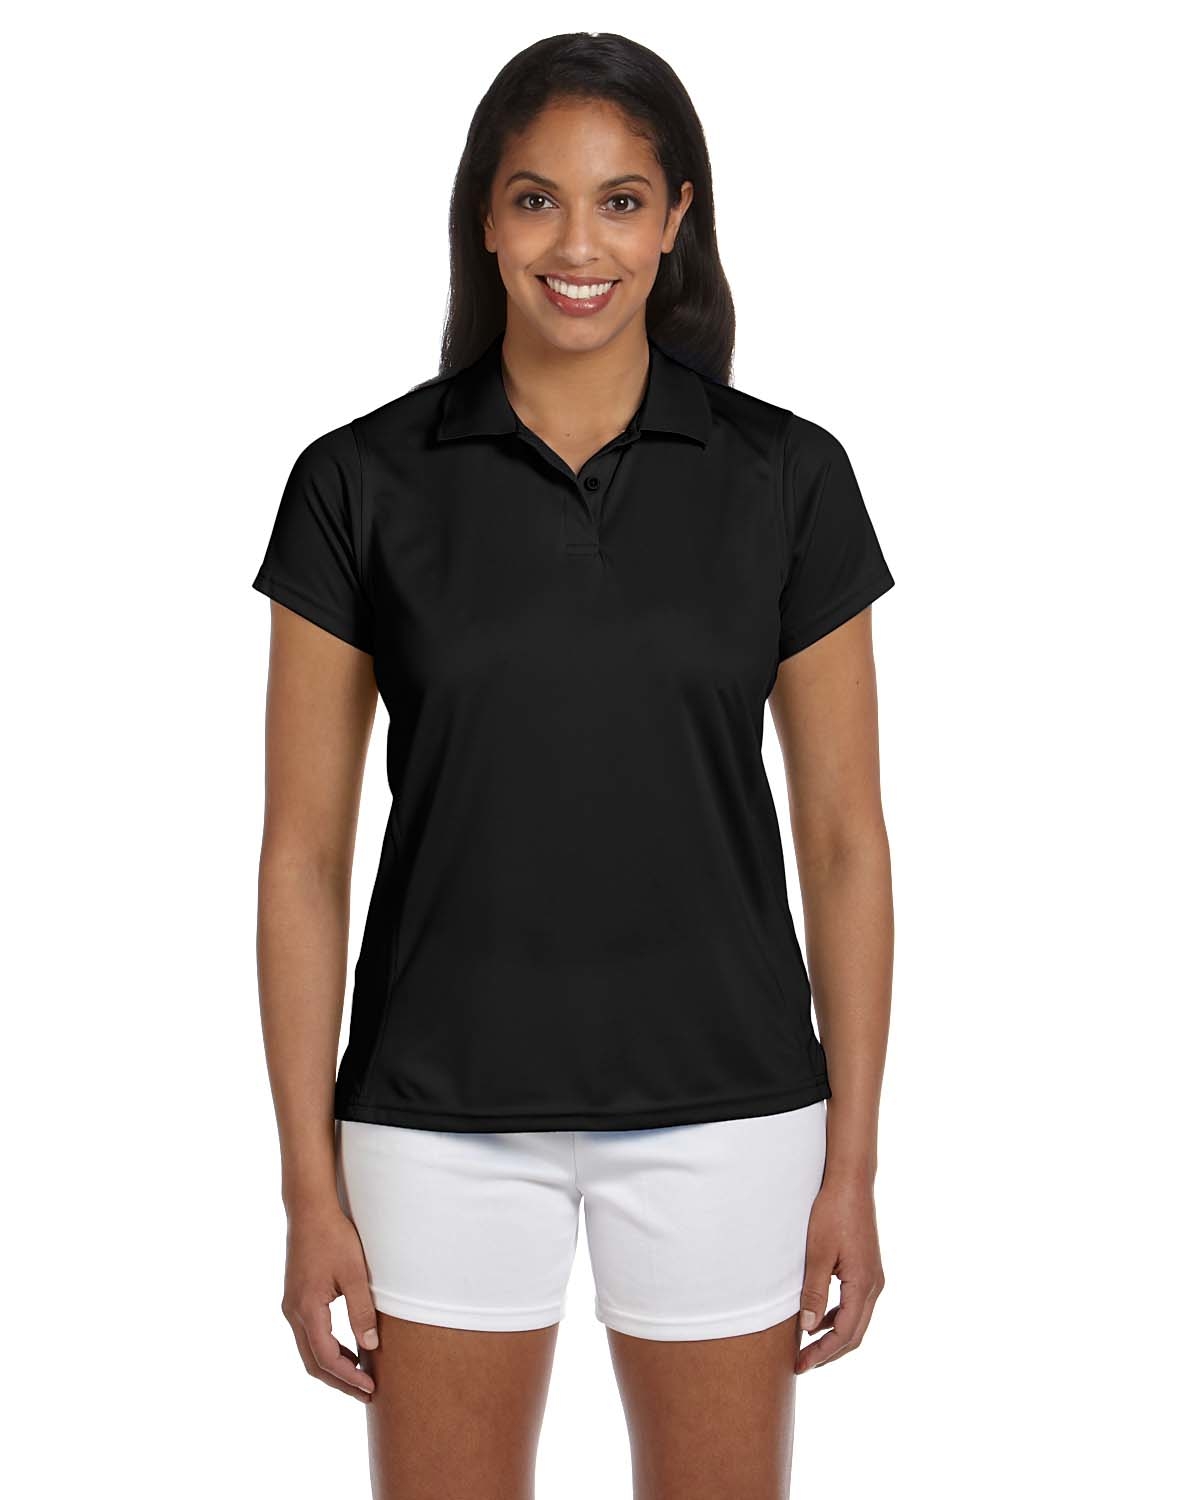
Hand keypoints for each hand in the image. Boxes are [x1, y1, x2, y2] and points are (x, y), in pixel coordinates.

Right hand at [281, 1202, 378, 1401]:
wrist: (310, 1210)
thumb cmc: (334, 1237)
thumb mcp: (355, 1273)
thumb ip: (362, 1310)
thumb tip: (370, 1346)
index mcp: (307, 1309)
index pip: (327, 1358)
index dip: (349, 1377)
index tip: (370, 1387)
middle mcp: (293, 1312)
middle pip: (313, 1362)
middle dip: (339, 1381)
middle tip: (366, 1393)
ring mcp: (291, 1306)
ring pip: (308, 1351)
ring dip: (332, 1367)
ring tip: (360, 1376)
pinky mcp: (295, 1298)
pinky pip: (308, 1335)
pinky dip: (326, 1350)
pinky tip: (348, 1350)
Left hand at [794, 1179, 884, 1374]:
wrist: (852, 1183)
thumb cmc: (833, 1213)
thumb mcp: (817, 1253)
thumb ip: (814, 1291)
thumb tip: (808, 1328)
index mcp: (864, 1285)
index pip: (844, 1333)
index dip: (822, 1353)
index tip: (800, 1365)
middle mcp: (874, 1285)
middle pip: (854, 1334)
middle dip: (829, 1352)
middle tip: (802, 1365)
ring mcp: (874, 1277)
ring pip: (857, 1320)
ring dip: (834, 1337)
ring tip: (808, 1347)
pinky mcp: (868, 1269)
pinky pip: (855, 1304)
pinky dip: (839, 1318)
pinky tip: (820, 1319)